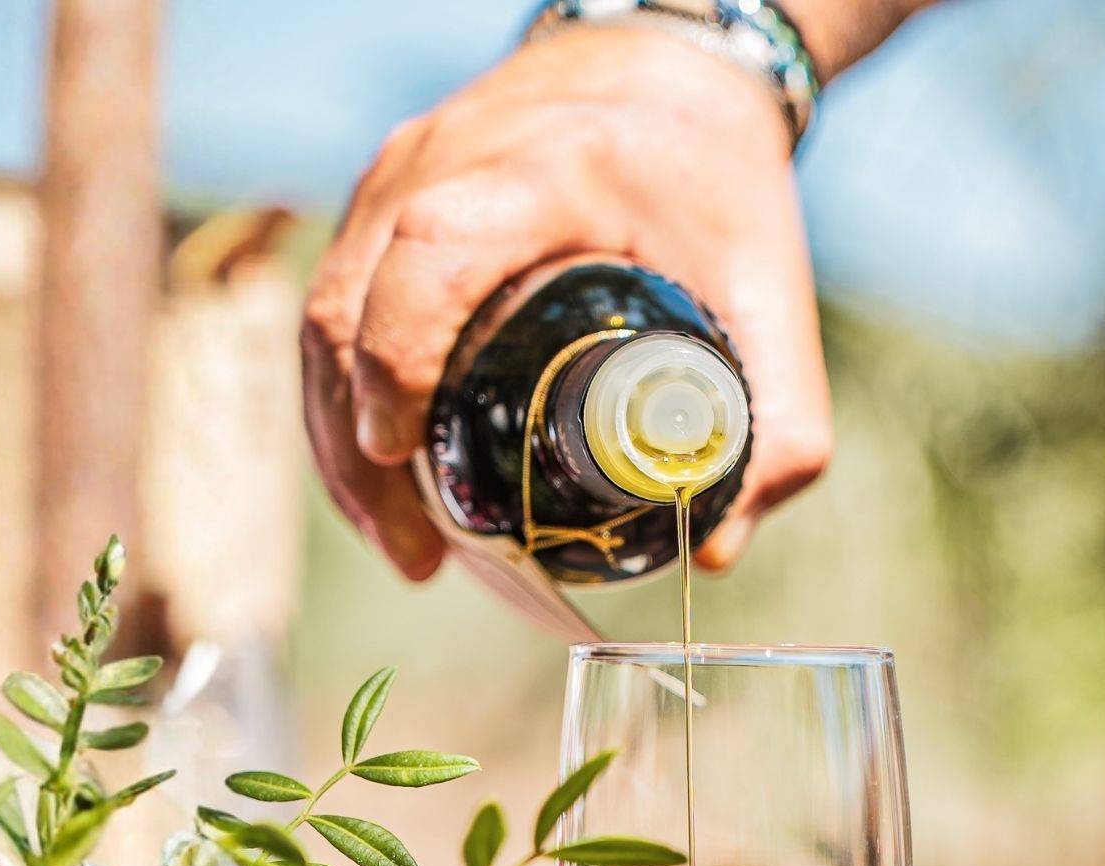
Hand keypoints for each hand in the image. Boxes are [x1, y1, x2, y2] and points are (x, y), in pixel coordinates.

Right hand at [301, 27, 832, 579]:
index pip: (433, 252)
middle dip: (361, 449)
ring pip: (324, 312)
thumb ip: (780, 425)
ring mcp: (401, 172)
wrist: (669, 70)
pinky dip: (344, 396)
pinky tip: (387, 476)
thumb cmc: (717, 181)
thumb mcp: (772, 294)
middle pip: (350, 303)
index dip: (398, 359)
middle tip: (417, 556)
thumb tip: (715, 550)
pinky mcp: (382, 194)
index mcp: (549, 171)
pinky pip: (334, 302)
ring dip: (341, 439)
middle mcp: (450, 158)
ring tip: (401, 542)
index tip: (402, 454)